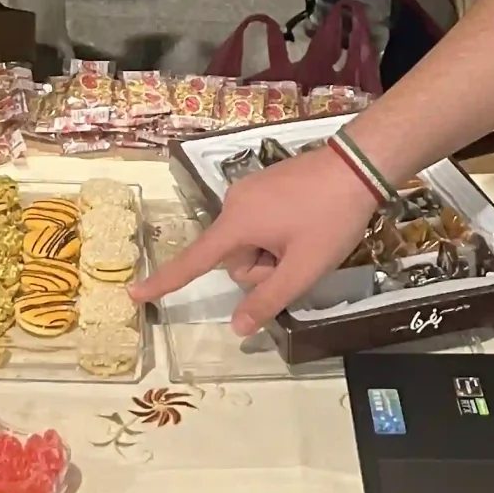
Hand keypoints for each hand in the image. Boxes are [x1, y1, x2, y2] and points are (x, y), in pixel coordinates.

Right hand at [132, 140, 376, 334]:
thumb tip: (235, 327)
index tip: (134, 295)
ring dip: (272, 252)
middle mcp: (234, 202)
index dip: (164, 282)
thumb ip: (267, 300)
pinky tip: (306, 225)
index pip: (194, 261)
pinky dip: (277, 235)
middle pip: (234, 257)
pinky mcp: (264, 185)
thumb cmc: (330, 219)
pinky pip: (259, 223)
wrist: (358, 165)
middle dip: (262, 268)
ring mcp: (249, 190)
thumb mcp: (303, 268)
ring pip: (249, 242)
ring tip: (305, 239)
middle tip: (298, 257)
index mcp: (237, 222)